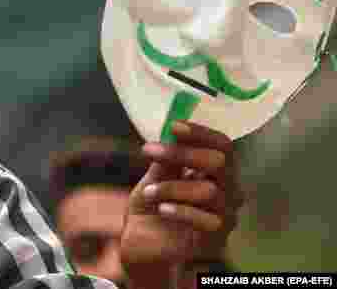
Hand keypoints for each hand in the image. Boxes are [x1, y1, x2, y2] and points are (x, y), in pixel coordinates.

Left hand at [120, 121, 243, 287]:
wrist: (143, 245)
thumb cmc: (152, 207)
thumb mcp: (155, 178)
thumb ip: (166, 159)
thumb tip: (170, 131)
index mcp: (214, 171)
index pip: (222, 146)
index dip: (201, 133)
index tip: (173, 126)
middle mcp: (227, 190)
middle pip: (219, 163)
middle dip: (181, 153)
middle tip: (148, 150)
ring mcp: (225, 215)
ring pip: (208, 191)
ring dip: (170, 188)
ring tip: (148, 193)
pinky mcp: (217, 239)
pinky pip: (207, 220)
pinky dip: (180, 210)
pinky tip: (162, 210)